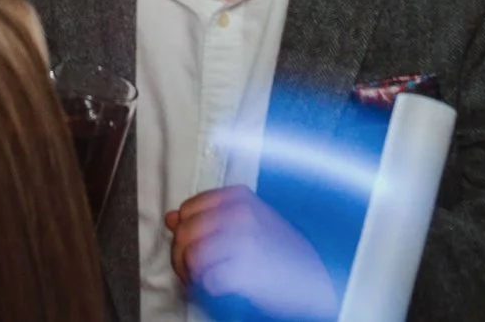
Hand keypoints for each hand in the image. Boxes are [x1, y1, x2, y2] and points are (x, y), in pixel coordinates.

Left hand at [167, 187, 336, 321]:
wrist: (313, 279)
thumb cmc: (281, 251)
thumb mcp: (246, 223)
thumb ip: (207, 217)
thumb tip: (172, 218)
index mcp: (239, 197)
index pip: (187, 209)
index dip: (184, 230)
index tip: (192, 243)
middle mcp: (240, 214)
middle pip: (184, 232)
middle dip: (182, 255)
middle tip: (193, 269)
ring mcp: (243, 240)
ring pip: (191, 255)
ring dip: (192, 273)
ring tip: (204, 279)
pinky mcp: (246, 270)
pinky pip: (207, 279)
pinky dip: (209, 287)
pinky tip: (220, 287)